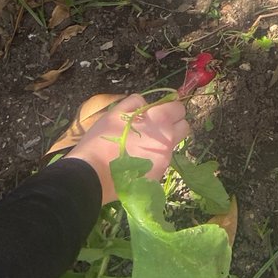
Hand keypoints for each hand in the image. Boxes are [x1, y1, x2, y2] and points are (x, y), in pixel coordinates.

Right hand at [67, 94, 188, 203]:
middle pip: (184, 126)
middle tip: (154, 127)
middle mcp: (167, 139)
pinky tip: (136, 161)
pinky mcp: (159, 175)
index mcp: (159, 120)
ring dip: (163, 142)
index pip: (179, 107)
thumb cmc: (102, 139)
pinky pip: (162, 161)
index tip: (158, 111)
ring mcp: (165, 159)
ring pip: (173, 145)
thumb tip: (147, 104)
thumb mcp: (115, 112)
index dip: (169, 108)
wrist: (93, 175)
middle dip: (173, 124)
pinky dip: (154, 159)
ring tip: (141, 146)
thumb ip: (135, 102)